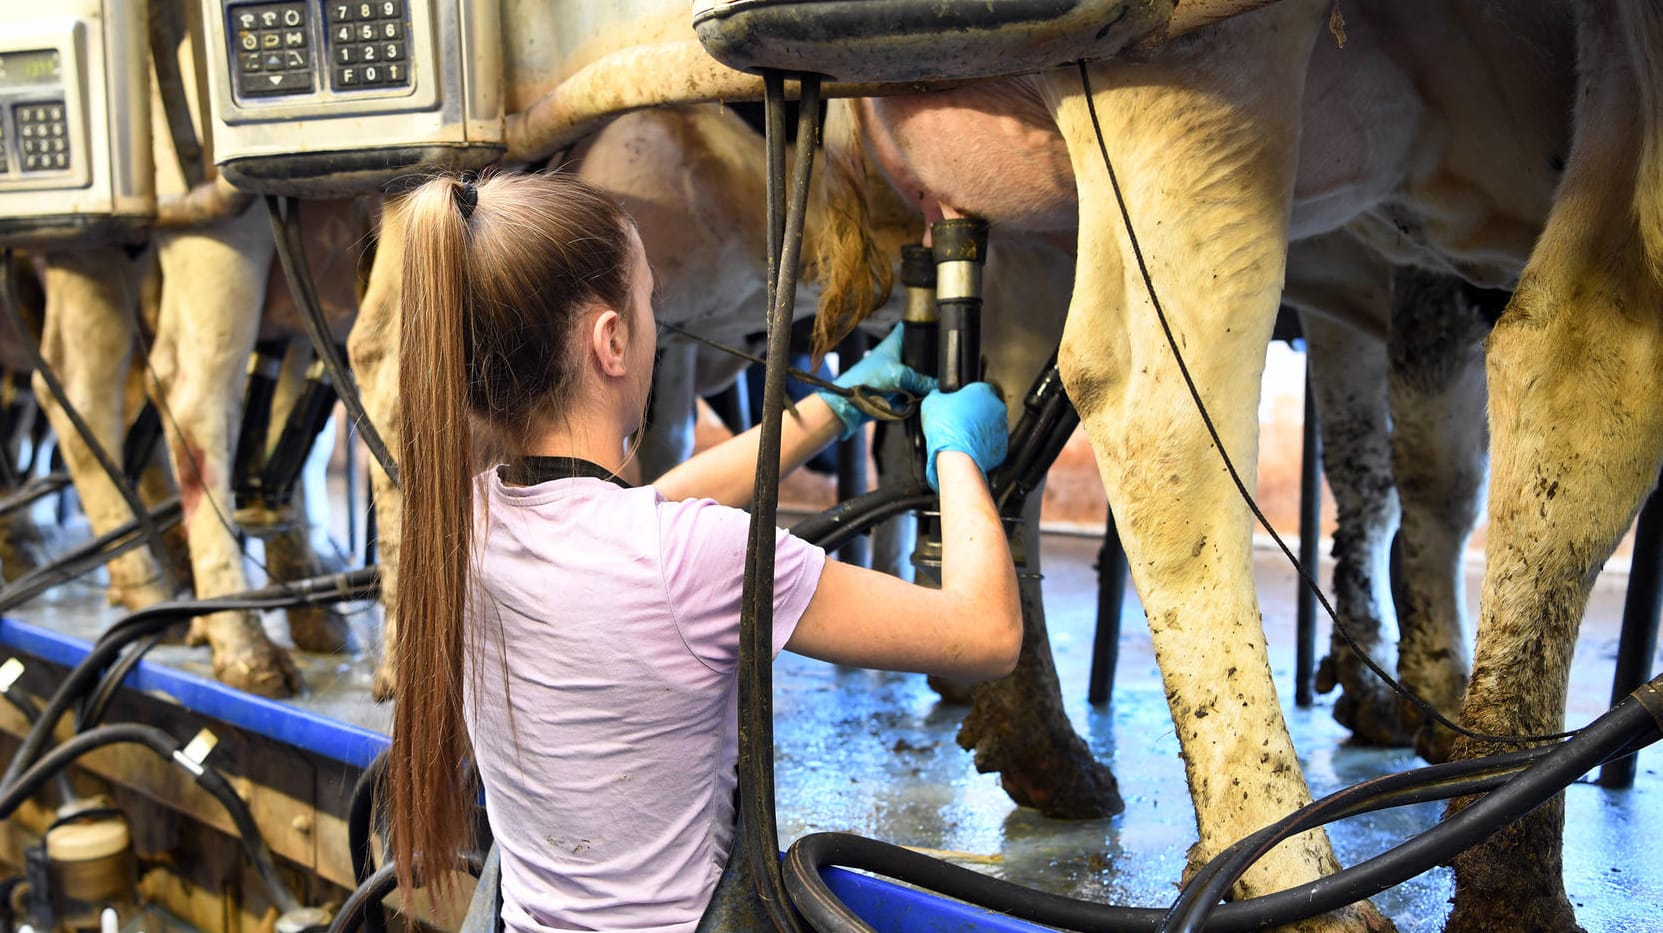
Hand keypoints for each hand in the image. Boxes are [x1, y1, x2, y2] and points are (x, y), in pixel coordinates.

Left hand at [817, 326, 937, 439]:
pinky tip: (927, 394)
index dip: (921, 324)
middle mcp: (895, 356)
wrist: (850, 404)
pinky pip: (913, 389)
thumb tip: (937, 386)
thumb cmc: (867, 380)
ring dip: (924, 378)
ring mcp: (896, 373)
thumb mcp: (898, 375)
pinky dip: (918, 392)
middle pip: (918, 351)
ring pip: (917, 372)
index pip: (908, 326)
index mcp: (893, 343)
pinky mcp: (896, 389)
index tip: (936, 325)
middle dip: (929, 357)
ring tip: (937, 380)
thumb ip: (920, 379)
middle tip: (942, 361)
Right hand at [921, 383, 1007, 490]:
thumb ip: (936, 394)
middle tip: (957, 419)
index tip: (957, 402)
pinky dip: (982, 444)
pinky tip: (967, 446)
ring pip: (990, 424)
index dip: (965, 395)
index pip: (977, 387)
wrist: (957, 458)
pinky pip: (991, 443)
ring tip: (961, 435)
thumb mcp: (932, 402)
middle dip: (973, 412)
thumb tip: (936, 395)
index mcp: (982, 392)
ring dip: (978, 428)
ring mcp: (1001, 428)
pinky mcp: (1001, 447)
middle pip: (985, 406)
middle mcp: (997, 408)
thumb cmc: (948, 431)